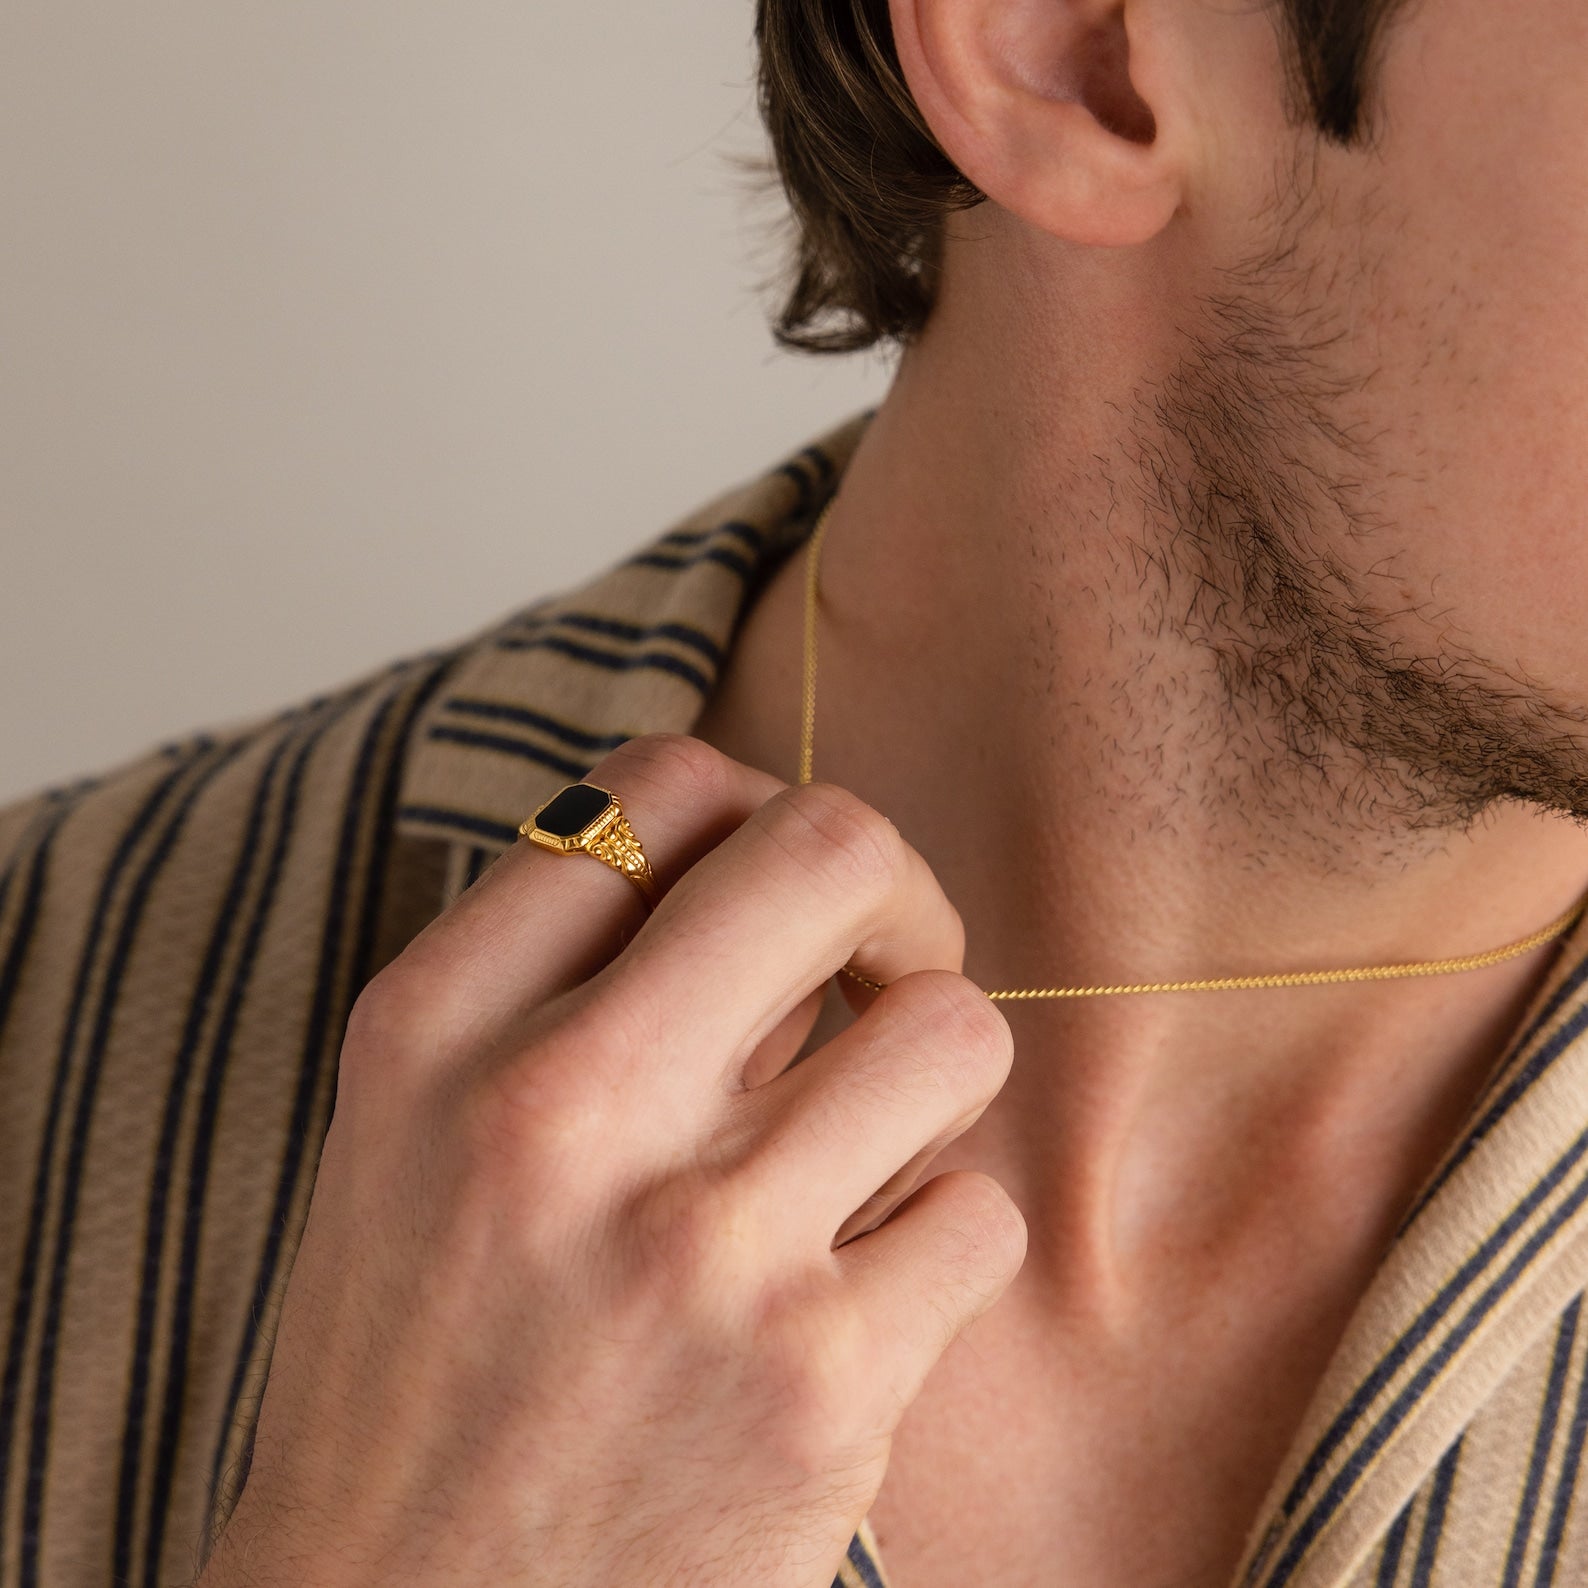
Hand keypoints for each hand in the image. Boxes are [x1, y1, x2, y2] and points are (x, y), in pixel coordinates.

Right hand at [199, 733, 1025, 1587]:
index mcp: (438, 1026)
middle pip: (835, 846)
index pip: (661, 784)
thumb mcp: (419, 1129)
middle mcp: (560, 1107)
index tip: (774, 906)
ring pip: (955, 1029)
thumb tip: (760, 864)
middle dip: (897, 892)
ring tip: (865, 1155)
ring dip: (933, 1083)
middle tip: (885, 967)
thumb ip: (562, 975)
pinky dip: (939, 1246)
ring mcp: (697, 1246)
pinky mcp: (819, 1383)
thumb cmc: (423, 1364)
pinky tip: (857, 1300)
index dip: (753, 812)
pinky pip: (982, 1215)